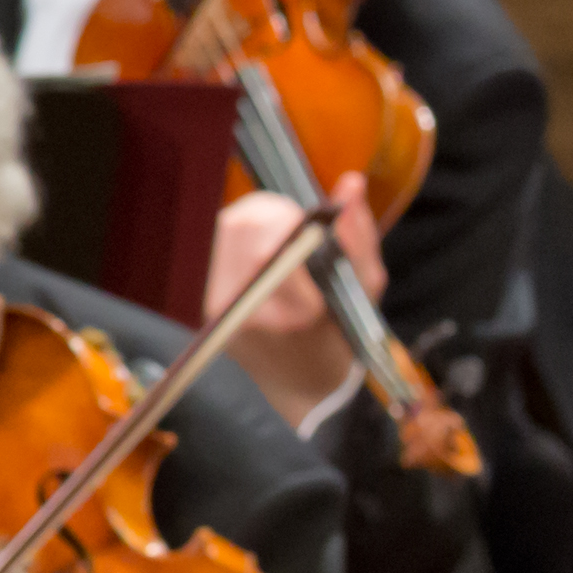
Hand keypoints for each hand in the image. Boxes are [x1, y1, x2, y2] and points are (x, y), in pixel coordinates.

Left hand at [207, 176, 383, 429]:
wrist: (303, 389)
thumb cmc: (344, 337)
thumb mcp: (365, 291)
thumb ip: (358, 238)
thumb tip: (351, 182)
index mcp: (297, 312)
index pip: (272, 242)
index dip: (287, 216)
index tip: (307, 218)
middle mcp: (250, 310)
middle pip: (242, 226)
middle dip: (271, 211)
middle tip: (295, 221)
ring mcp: (222, 308)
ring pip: (226, 230)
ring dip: (255, 220)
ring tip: (281, 234)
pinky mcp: (207, 304)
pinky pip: (218, 248)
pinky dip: (242, 238)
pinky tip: (262, 252)